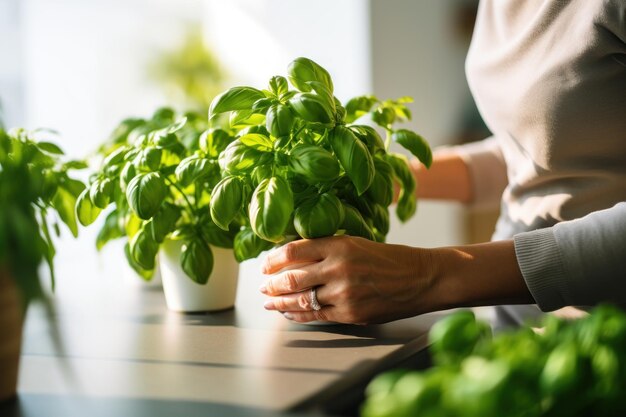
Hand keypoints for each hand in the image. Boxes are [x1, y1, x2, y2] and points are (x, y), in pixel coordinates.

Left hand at [260, 236, 433, 323]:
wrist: (421, 278)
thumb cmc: (391, 258)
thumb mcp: (358, 242)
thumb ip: (328, 248)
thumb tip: (296, 257)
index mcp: (340, 245)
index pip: (294, 250)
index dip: (274, 258)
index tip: (265, 263)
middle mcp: (339, 268)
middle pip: (292, 277)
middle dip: (272, 283)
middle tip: (262, 285)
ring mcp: (344, 293)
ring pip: (300, 300)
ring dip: (280, 302)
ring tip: (269, 302)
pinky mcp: (350, 314)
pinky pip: (316, 316)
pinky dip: (298, 316)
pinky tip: (289, 314)